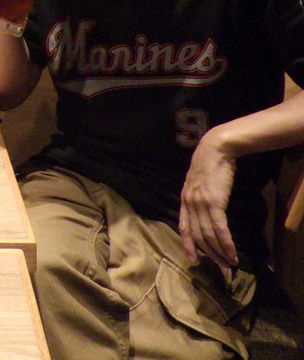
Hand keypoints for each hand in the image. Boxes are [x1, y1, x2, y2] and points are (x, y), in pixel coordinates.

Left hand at [178, 130, 237, 267]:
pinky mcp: (214, 202)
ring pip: (208, 235)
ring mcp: (200, 204)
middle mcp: (189, 204)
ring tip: (229, 263)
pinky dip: (226, 243)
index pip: (183, 227)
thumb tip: (204, 212)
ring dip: (219, 252)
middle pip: (197, 235)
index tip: (193, 260)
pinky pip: (219, 228)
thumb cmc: (209, 165)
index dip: (188, 245)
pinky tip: (232, 253)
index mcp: (184, 200)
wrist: (215, 150)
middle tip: (220, 266)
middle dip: (209, 253)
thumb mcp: (197, 183)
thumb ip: (198, 198)